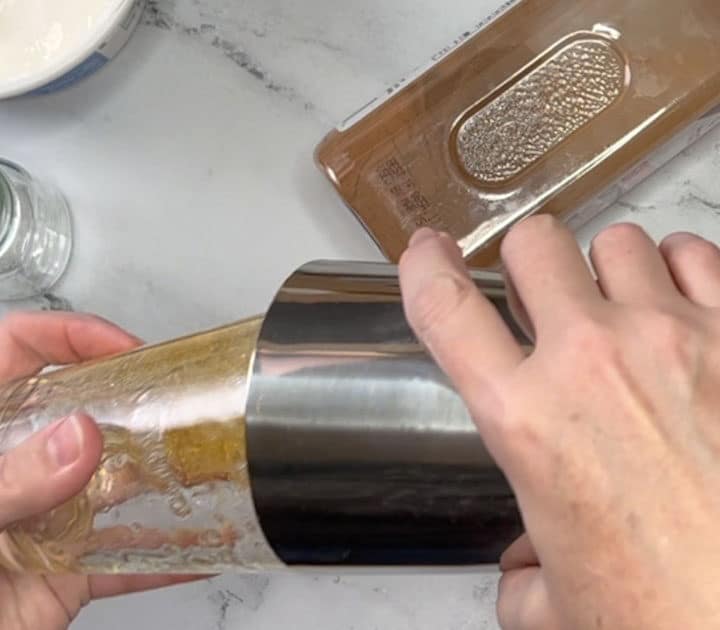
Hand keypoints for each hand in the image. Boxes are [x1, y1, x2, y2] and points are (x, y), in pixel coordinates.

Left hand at [0, 312, 198, 629]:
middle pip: (81, 410)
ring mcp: (41, 518)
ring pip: (112, 482)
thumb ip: (9, 481)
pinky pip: (124, 559)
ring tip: (201, 467)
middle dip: (133, 403)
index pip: (19, 351)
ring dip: (161, 478)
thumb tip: (76, 438)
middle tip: (175, 403)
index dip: (72, 336)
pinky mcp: (64, 570)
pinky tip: (197, 552)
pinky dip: (164, 558)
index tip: (124, 351)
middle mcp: (14, 470)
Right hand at [400, 219, 719, 629]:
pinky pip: (691, 254)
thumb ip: (524, 578)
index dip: (425, 268)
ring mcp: (670, 337)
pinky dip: (677, 269)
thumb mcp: (563, 604)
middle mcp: (592, 362)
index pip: (447, 310)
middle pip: (534, 245)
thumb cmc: (678, 611)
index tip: (427, 253)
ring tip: (618, 307)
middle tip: (542, 295)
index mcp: (528, 421)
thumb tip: (523, 574)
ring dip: (605, 269)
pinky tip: (677, 305)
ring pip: (615, 241)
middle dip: (529, 263)